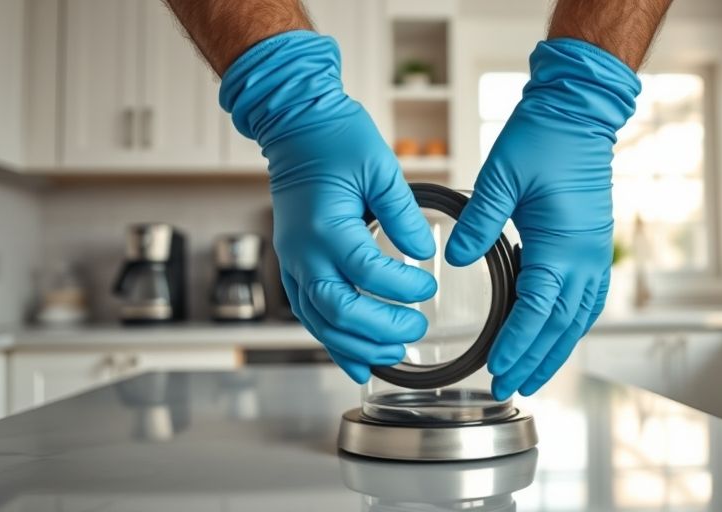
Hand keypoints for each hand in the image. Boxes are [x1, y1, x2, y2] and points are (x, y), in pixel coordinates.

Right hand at [221, 31, 436, 383]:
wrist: (294, 127)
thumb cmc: (335, 139)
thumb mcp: (380, 168)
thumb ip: (403, 214)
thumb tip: (425, 252)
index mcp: (327, 226)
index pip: (368, 273)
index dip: (403, 287)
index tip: (429, 286)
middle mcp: (304, 251)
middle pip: (340, 310)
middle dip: (381, 329)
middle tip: (417, 330)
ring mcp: (293, 262)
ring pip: (320, 322)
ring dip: (357, 345)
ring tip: (393, 354)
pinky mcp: (292, 265)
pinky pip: (308, 314)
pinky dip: (332, 340)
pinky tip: (356, 360)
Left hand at [446, 39, 640, 399]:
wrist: (579, 112)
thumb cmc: (543, 137)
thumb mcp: (501, 176)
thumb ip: (477, 222)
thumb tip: (453, 259)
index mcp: (561, 245)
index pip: (536, 309)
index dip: (517, 343)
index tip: (498, 368)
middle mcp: (584, 258)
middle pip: (561, 326)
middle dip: (536, 360)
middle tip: (512, 387)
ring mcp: (593, 254)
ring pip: (578, 319)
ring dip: (556, 350)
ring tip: (533, 376)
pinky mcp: (592, 246)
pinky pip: (586, 300)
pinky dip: (570, 326)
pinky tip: (555, 336)